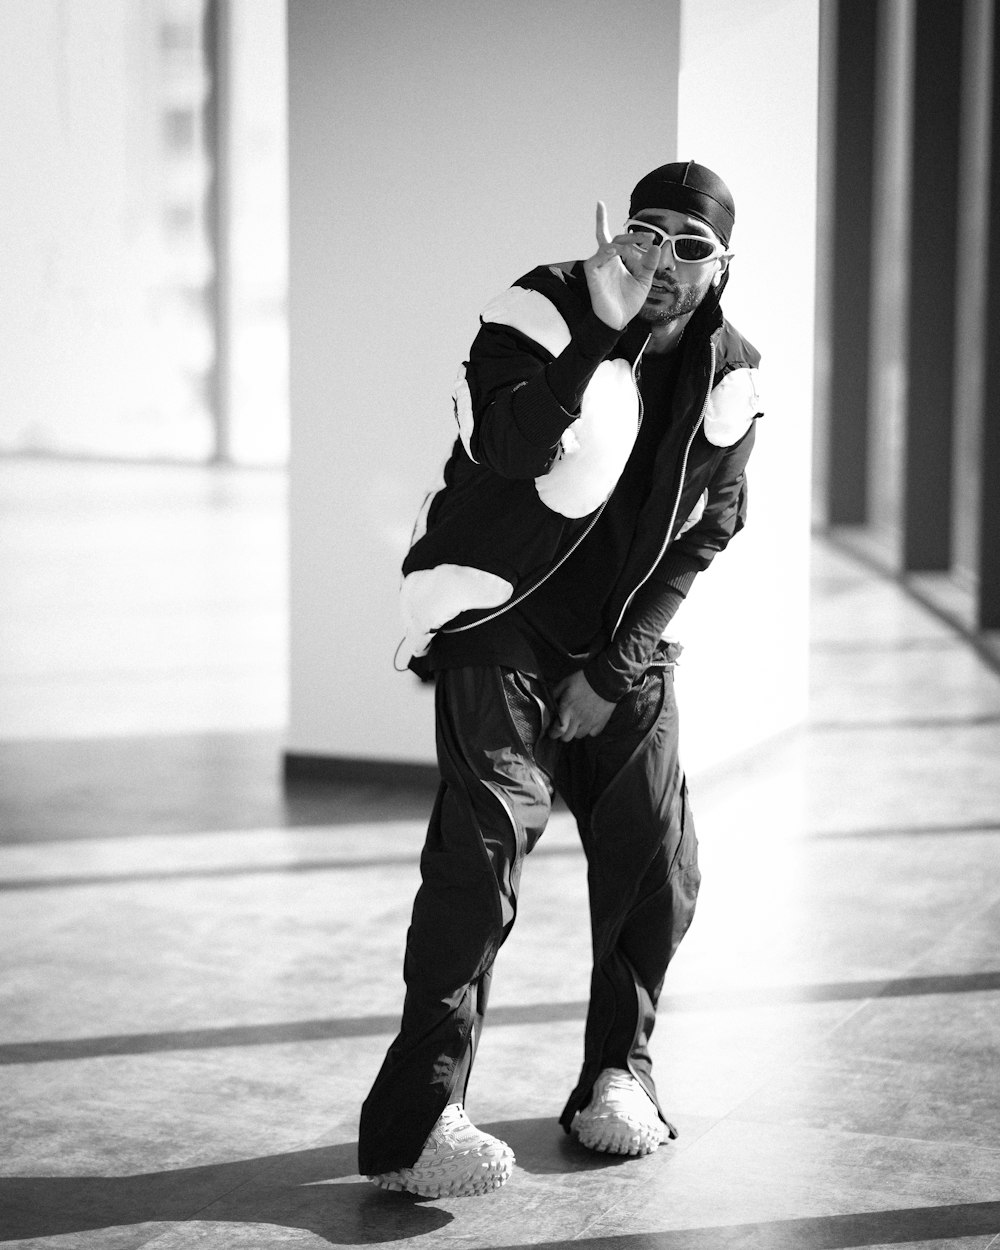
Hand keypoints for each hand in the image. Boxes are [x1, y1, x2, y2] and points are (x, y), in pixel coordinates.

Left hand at [549, 670, 615, 739]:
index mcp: (567, 708)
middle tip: (564, 726)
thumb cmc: (584, 679)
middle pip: (567, 737)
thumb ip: (555, 694)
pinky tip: (588, 720)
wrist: (606, 679)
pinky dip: (589, 729)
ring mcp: (590, 722)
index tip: (552, 731)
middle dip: (563, 733)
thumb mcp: (565, 683)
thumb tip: (548, 702)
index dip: (553, 733)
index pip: (558, 730)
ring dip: (576, 731)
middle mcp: (578, 718)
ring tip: (577, 721)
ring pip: (579, 736)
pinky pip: (592, 733)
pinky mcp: (601, 722)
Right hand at [583, 201, 660, 329]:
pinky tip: (614, 252)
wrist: (619, 321)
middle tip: (648, 238)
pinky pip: (592, 262)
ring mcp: (599, 269)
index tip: (651, 238)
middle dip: (632, 236)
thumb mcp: (643, 282)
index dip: (636, 236)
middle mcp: (608, 262)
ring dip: (622, 245)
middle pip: (615, 239)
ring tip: (636, 254)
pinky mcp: (593, 278)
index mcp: (619, 261)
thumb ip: (649, 265)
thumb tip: (656, 247)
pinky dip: (602, 254)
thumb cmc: (628, 302)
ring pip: (605, 246)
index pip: (621, 240)